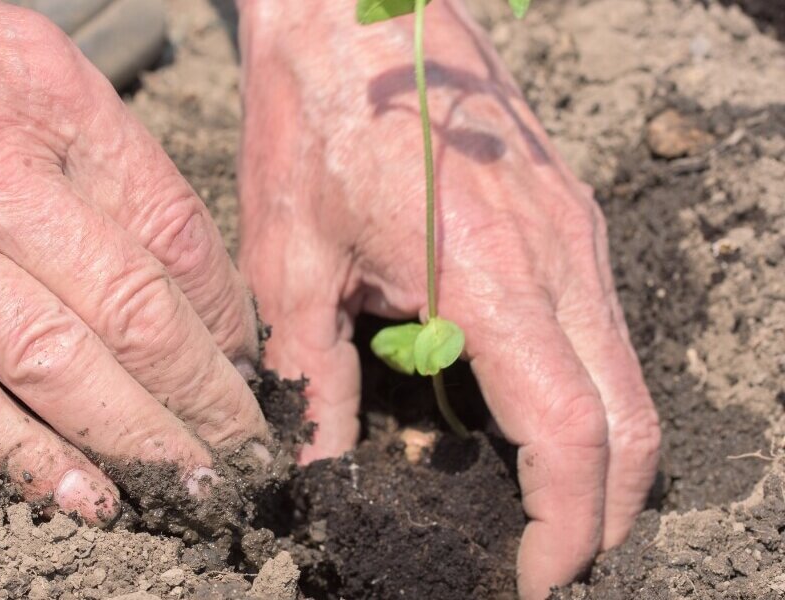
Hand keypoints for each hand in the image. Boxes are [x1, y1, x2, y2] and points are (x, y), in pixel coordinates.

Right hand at [0, 0, 266, 520]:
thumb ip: (69, 129)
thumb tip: (144, 228)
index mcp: (42, 96)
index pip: (173, 227)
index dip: (223, 310)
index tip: (239, 353)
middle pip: (136, 311)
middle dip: (205, 394)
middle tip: (241, 444)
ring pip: (61, 366)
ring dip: (140, 438)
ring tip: (191, 485)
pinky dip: (23, 456)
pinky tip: (79, 493)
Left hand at [236, 0, 658, 595]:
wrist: (360, 7)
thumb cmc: (316, 117)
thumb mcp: (289, 259)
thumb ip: (309, 375)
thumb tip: (318, 469)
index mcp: (487, 269)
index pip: (569, 429)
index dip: (563, 525)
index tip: (531, 579)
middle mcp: (558, 253)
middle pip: (630, 421)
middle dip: (601, 515)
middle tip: (543, 566)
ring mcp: (575, 232)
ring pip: (627, 379)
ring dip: (601, 460)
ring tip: (537, 512)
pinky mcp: (568, 218)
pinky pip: (601, 333)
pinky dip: (586, 399)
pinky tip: (527, 423)